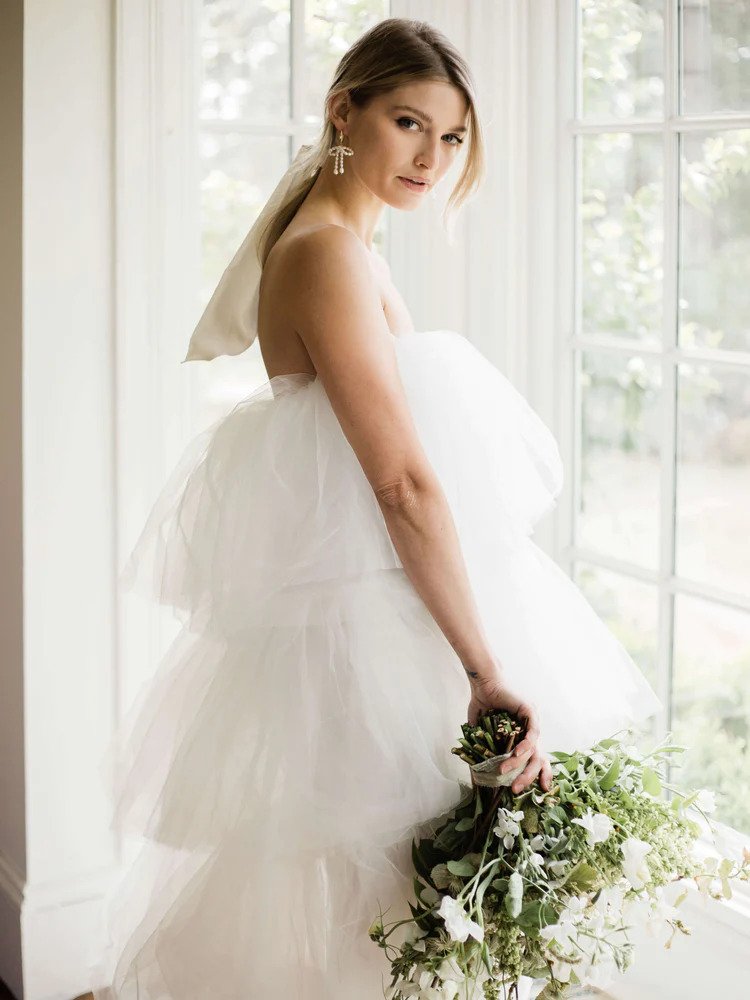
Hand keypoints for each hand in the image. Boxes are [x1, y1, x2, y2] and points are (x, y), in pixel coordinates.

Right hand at [466, 672, 551, 793]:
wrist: (482, 685)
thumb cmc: (482, 708)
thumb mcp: (483, 737)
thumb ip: (483, 755)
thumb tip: (476, 778)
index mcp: (524, 738)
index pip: (538, 760)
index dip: (541, 775)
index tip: (542, 791)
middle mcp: (532, 731)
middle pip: (538, 759)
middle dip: (528, 777)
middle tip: (515, 789)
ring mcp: (533, 722)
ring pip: (534, 749)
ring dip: (519, 763)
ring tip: (504, 772)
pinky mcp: (531, 712)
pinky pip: (533, 732)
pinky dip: (526, 745)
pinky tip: (517, 753)